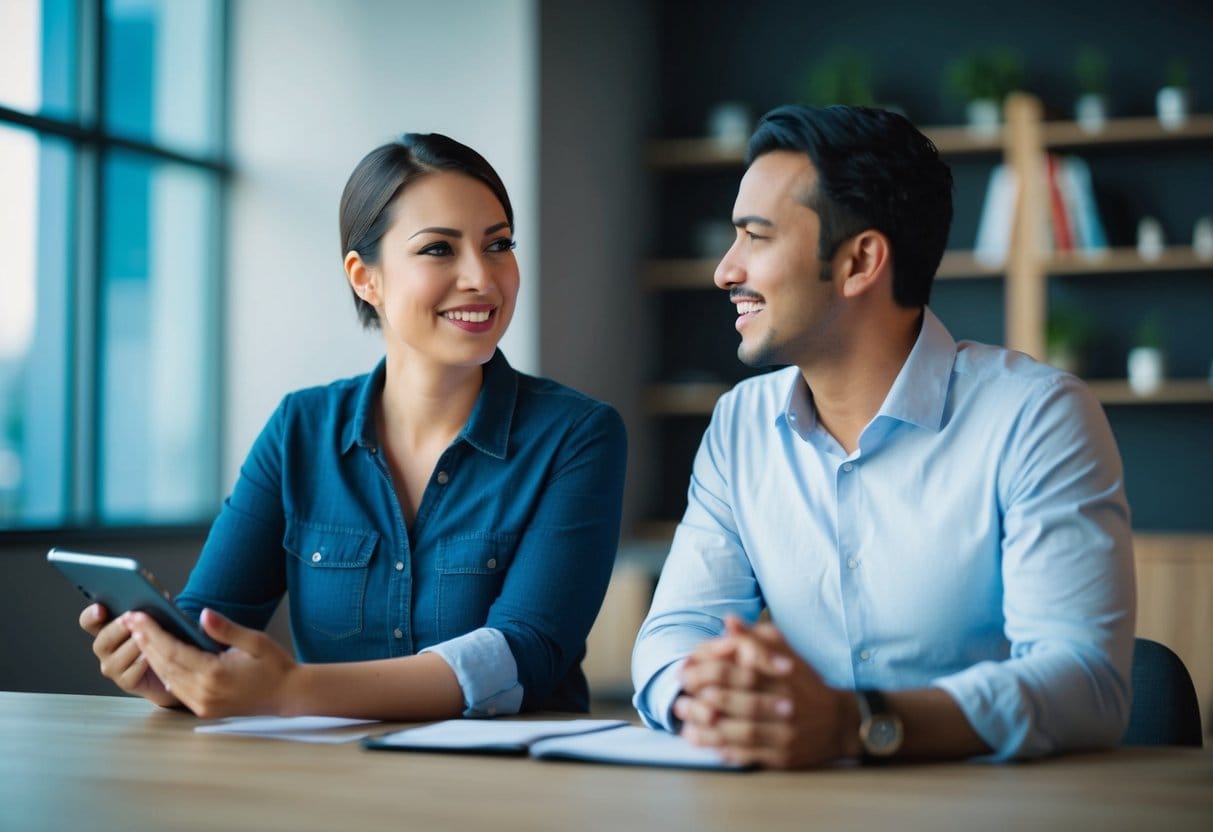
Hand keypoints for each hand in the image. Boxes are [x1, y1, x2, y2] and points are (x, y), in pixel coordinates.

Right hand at [79, 603, 178, 707]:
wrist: (174, 665)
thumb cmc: (163, 636)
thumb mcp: (158, 615)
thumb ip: (152, 603)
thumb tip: (158, 593)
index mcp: (108, 628)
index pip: (89, 620)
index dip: (92, 614)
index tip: (101, 608)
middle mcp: (106, 648)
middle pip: (102, 640)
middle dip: (117, 628)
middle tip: (129, 619)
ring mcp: (113, 667)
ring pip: (115, 657)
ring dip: (131, 645)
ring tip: (144, 636)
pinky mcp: (126, 682)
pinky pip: (130, 673)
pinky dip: (141, 664)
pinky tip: (150, 656)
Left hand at [125, 608, 298, 718]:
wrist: (289, 695)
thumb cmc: (275, 666)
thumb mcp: (256, 641)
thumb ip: (226, 629)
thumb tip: (202, 614)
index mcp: (215, 674)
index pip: (173, 650)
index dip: (152, 633)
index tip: (138, 617)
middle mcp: (204, 692)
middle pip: (164, 664)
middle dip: (146, 641)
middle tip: (130, 621)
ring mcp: (202, 704)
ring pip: (167, 677)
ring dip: (151, 656)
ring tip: (138, 635)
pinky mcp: (203, 709)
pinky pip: (176, 688)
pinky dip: (164, 671)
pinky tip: (156, 658)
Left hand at [674, 615, 850, 768]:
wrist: (839, 723)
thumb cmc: (805, 685)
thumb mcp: (787, 656)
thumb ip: (757, 639)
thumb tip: (729, 620)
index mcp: (783, 677)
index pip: (740, 671)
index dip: (707, 670)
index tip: (684, 670)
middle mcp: (786, 705)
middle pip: (739, 703)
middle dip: (703, 700)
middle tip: (678, 699)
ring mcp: (785, 734)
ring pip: (741, 733)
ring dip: (708, 730)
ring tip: (684, 725)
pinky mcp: (783, 757)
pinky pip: (749, 756)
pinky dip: (724, 750)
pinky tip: (706, 744)